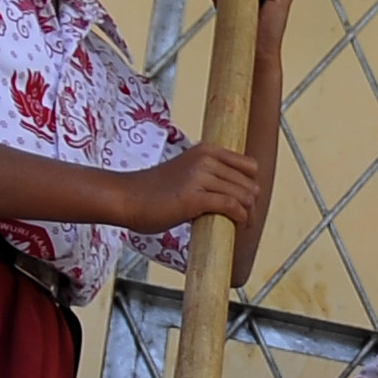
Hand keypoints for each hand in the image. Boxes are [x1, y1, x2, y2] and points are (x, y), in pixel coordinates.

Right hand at [120, 142, 265, 234]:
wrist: (125, 198)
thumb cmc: (155, 191)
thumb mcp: (188, 172)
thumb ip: (211, 175)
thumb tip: (243, 192)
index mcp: (206, 150)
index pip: (250, 166)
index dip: (252, 186)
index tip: (246, 202)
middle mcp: (205, 159)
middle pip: (250, 184)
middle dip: (252, 205)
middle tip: (244, 220)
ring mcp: (199, 177)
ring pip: (244, 196)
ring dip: (248, 215)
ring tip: (242, 226)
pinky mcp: (194, 197)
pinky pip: (232, 206)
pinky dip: (240, 218)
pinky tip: (237, 226)